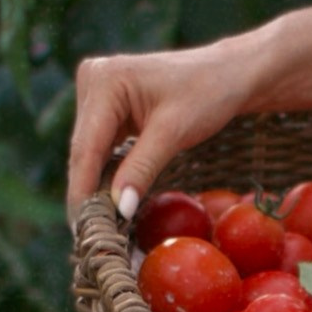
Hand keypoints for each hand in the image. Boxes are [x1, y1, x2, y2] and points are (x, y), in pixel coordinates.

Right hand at [67, 37, 259, 218]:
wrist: (229, 74)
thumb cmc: (208, 94)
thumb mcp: (174, 133)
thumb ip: (142, 169)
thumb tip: (118, 208)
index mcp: (104, 80)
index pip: (86, 148)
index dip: (82, 192)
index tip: (83, 230)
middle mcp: (93, 80)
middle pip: (84, 150)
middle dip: (88, 192)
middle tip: (92, 237)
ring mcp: (97, 91)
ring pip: (90, 151)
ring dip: (95, 185)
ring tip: (100, 225)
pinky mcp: (106, 105)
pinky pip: (102, 146)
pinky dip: (107, 172)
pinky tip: (110, 200)